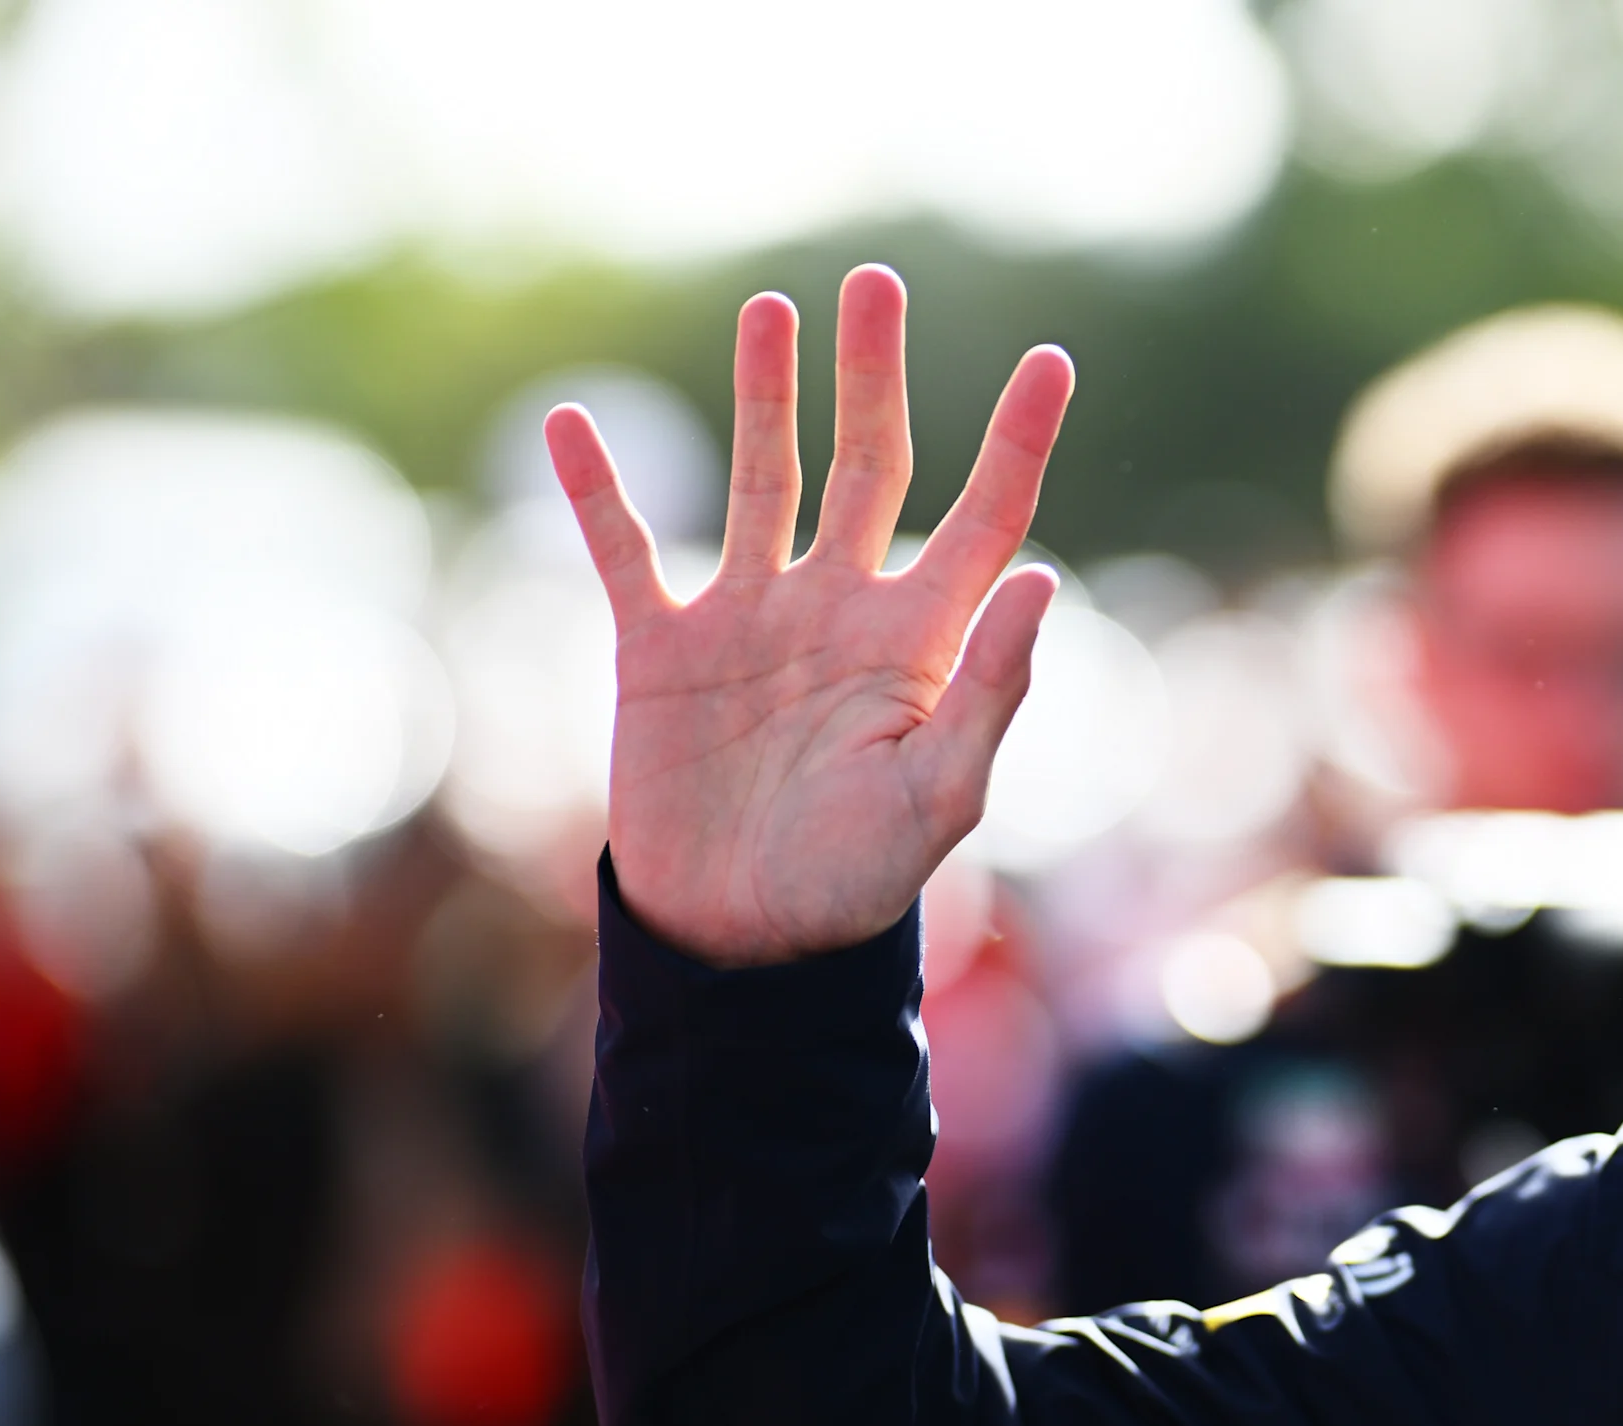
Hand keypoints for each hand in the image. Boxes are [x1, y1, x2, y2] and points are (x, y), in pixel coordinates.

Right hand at [549, 265, 1075, 966]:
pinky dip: (595, 491)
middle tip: (877, 282)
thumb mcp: (941, 796)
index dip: (1018, 439)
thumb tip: (1048, 578)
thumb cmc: (856, 884)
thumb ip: (990, 689)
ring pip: (759, 479)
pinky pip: (622, 551)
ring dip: (764, 394)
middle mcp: (838, 609)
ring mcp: (747, 620)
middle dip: (872, 375)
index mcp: (918, 640)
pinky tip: (570, 422)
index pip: (984, 515)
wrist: (743, 945)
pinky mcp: (660, 651)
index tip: (1052, 360)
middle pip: (866, 463)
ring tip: (771, 308)